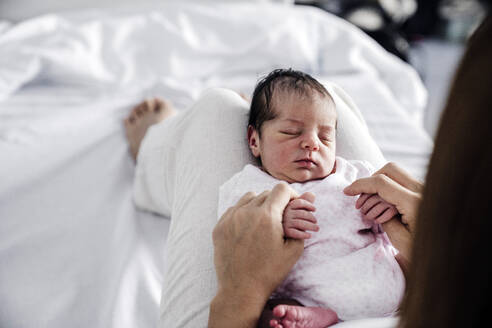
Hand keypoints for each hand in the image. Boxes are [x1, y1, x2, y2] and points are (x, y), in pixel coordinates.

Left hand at [210, 183, 303, 327]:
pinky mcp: (220, 226)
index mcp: (266, 216)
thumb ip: (302, 220)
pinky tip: (249, 228)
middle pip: (266, 193)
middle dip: (277, 202)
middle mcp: (246, 212)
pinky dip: (244, 213)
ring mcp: (230, 218)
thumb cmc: (269, 272)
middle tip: (281, 218)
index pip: (281, 189)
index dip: (291, 195)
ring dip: (260, 204)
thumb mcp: (293, 249)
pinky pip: (234, 209)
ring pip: (249, 198)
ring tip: (265, 222)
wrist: (240, 290)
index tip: (294, 206)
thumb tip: (310, 197)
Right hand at [283, 192, 318, 238]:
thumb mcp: (297, 209)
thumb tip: (312, 194)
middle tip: (316, 222)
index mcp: (287, 206)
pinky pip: (296, 233)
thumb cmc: (291, 218)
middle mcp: (285, 213)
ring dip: (311, 226)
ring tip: (317, 228)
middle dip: (311, 217)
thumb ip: (304, 201)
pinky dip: (304, 234)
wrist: (279, 233)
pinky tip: (309, 235)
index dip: (308, 205)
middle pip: (301, 213)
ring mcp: (285, 223)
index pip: (299, 202)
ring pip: (300, 223)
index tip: (314, 209)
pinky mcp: (285, 232)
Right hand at [343, 162, 422, 267]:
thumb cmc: (428, 255)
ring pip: (396, 176)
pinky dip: (391, 192)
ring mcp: (427, 191)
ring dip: (380, 189)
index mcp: (415, 202)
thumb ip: (384, 218)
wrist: (452, 259)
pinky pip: (404, 185)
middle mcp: (423, 191)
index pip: (381, 182)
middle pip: (389, 170)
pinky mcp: (427, 195)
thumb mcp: (400, 240)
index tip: (346, 192)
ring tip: (373, 212)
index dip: (360, 185)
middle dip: (370, 182)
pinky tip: (386, 211)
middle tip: (361, 201)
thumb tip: (373, 204)